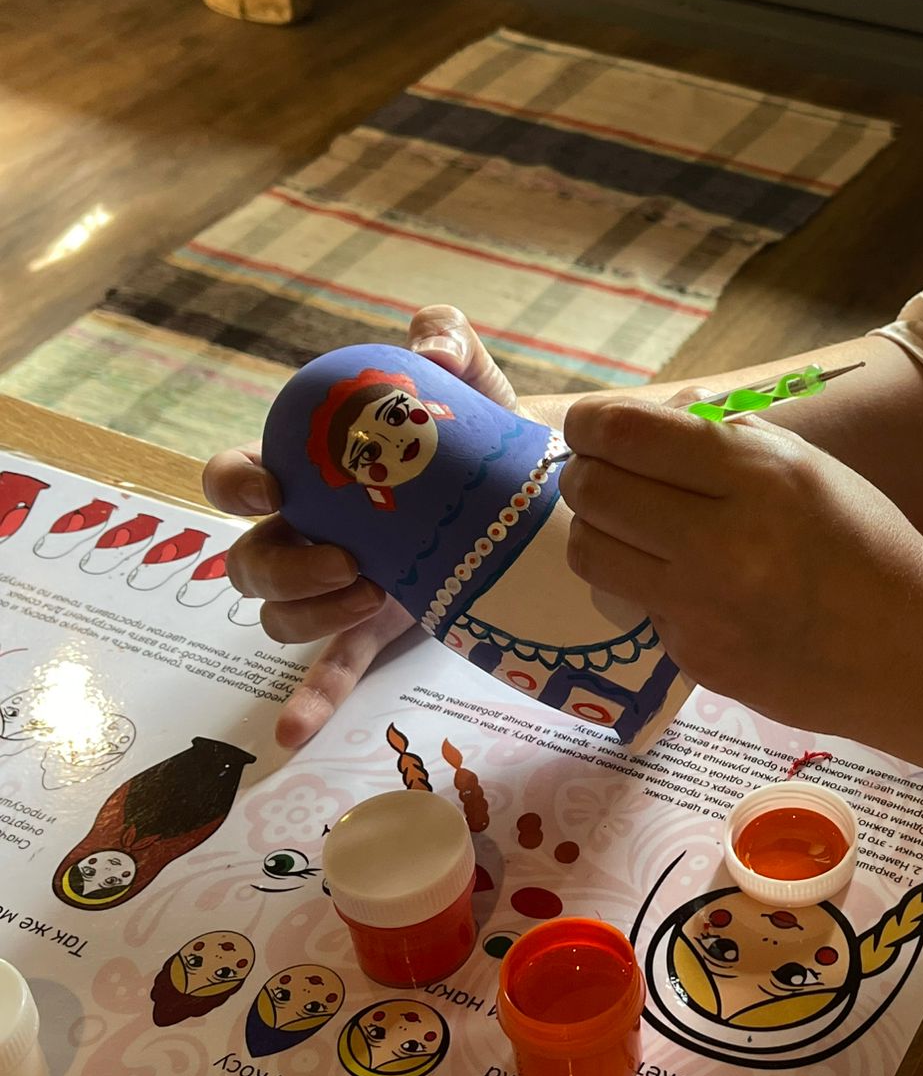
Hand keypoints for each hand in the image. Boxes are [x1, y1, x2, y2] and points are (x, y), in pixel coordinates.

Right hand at [203, 306, 544, 747]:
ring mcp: (341, 586)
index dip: (234, 483)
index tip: (275, 484)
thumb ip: (447, 342)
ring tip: (372, 595)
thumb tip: (432, 343)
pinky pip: (329, 670)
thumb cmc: (479, 429)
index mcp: (313, 473)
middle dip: (278, 564)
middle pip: (248, 558)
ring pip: (277, 615)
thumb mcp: (469, 379)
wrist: (535, 487)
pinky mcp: (377, 630)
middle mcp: (312, 532)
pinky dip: (308, 700)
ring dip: (307, 614)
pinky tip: (292, 734)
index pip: (237, 477)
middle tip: (345, 557)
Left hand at [559, 392, 922, 739]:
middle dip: (585, 475)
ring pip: (591, 551)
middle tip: (603, 477)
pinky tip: (699, 590)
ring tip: (632, 530)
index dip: (589, 424)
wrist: (913, 650)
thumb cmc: (865, 544)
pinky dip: (652, 590)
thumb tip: (654, 418)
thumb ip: (728, 437)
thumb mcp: (809, 467)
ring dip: (599, 531)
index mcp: (758, 476)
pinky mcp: (696, 659)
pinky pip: (638, 607)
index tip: (588, 428)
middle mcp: (723, 540)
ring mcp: (704, 607)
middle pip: (593, 491)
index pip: (627, 434)